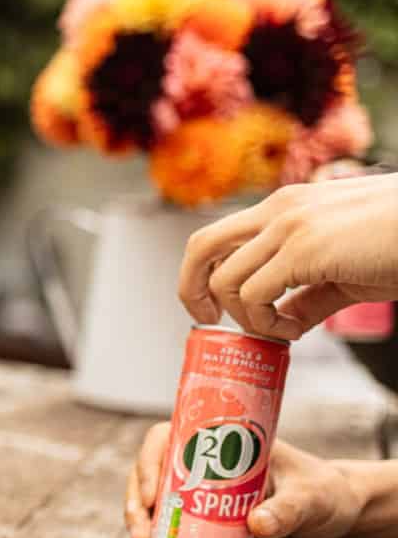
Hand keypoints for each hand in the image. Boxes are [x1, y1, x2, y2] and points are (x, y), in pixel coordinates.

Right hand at [124, 423, 364, 537]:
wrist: (335, 514)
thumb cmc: (323, 493)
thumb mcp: (309, 498)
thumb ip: (287, 510)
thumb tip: (255, 525)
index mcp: (218, 439)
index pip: (168, 436)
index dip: (150, 460)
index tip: (154, 494)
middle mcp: (201, 459)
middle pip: (151, 469)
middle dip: (138, 500)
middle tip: (142, 534)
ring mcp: (199, 487)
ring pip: (152, 494)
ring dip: (139, 519)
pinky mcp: (203, 515)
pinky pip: (168, 518)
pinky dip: (155, 532)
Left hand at [178, 174, 397, 339]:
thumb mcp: (346, 269)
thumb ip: (309, 294)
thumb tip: (284, 323)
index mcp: (285, 207)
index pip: (217, 236)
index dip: (203, 276)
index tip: (216, 309)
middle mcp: (278, 210)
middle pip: (199, 246)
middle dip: (192, 291)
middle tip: (210, 322)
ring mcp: (287, 227)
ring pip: (225, 278)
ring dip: (244, 316)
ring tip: (280, 330)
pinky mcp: (303, 249)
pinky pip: (255, 294)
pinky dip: (264, 322)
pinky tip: (293, 330)